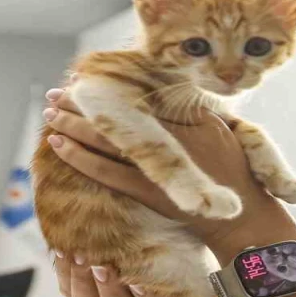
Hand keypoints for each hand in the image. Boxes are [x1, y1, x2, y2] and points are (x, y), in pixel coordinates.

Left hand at [42, 85, 284, 248]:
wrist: (245, 221)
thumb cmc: (239, 181)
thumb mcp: (227, 138)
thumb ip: (199, 120)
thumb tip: (173, 104)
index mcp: (197, 119)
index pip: (150, 94)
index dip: (120, 85)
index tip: (97, 76)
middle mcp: (178, 136)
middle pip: (123, 111)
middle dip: (89, 100)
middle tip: (61, 89)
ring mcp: (162, 164)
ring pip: (108, 138)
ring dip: (75, 122)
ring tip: (50, 110)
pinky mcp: (149, 190)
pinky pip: (106, 171)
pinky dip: (80, 157)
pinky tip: (58, 144)